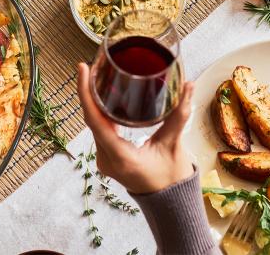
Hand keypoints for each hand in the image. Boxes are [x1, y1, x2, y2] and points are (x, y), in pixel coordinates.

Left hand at [76, 63, 194, 194]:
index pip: (95, 120)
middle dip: (89, 90)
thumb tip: (187, 85)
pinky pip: (98, 129)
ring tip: (95, 75)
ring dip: (93, 100)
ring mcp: (105, 159)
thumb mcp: (174, 145)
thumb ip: (179, 115)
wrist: (169, 203)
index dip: (86, 93)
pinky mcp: (108, 156)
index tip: (82, 69)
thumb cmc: (171, 178)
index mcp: (120, 157)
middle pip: (91, 118)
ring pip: (93, 123)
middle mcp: (106, 158)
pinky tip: (102, 96)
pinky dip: (99, 111)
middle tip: (91, 65)